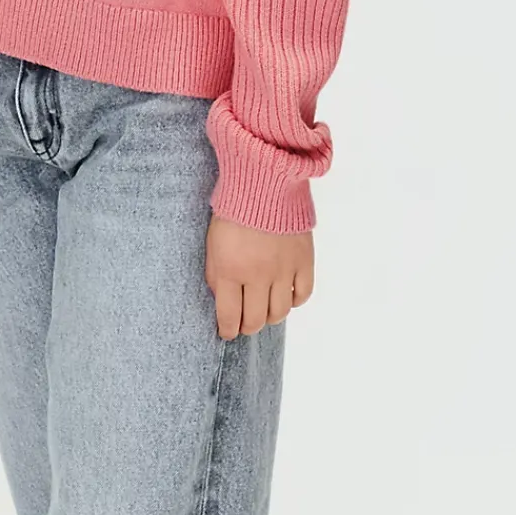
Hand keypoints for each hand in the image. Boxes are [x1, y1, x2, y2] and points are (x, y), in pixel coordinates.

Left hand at [205, 214, 313, 339]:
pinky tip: (286, 296)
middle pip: (255, 320)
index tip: (227, 332)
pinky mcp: (303, 260)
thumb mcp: (212, 244)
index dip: (227, 330)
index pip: (229, 316)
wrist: (264, 182)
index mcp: (229, 271)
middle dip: (247, 327)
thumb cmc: (232, 211)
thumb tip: (222, 300)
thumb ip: (215, 275)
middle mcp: (257, 275)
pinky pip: (303, 294)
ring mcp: (283, 270)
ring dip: (270, 317)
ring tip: (265, 311)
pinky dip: (294, 301)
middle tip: (245, 324)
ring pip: (279, 313)